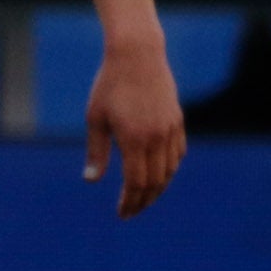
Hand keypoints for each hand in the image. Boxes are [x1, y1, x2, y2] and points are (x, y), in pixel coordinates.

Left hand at [87, 29, 186, 217]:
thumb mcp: (95, 119)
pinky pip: (178, 153)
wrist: (137, 55)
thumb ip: (96, 152)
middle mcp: (157, 138)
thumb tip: (91, 181)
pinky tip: (159, 175)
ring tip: (143, 198)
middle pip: (155, 182)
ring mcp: (171, 129)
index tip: (122, 214)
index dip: (130, 202)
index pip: (136, 183)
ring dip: (158, 189)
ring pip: (170, 170)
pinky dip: (169, 169)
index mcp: (134, 140)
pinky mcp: (177, 121)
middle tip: (130, 213)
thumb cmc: (109, 85)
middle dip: (143, 201)